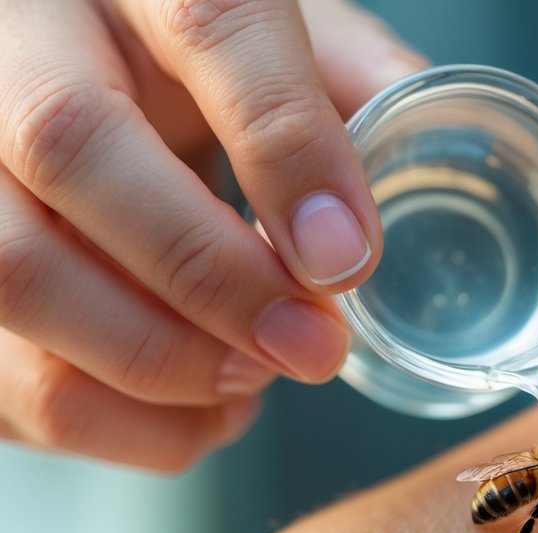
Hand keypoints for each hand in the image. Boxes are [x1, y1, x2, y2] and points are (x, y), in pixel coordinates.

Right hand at [0, 0, 424, 470]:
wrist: (69, 69)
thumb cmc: (179, 57)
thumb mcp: (274, 38)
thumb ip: (351, 87)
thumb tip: (431, 152)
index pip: (209, 23)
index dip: (287, 152)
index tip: (346, 261)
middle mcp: (15, 40)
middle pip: (73, 148)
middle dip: (214, 281)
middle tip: (312, 348)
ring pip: (14, 273)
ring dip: (156, 364)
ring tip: (253, 382)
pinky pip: (2, 374)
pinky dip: (114, 423)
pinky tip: (198, 412)